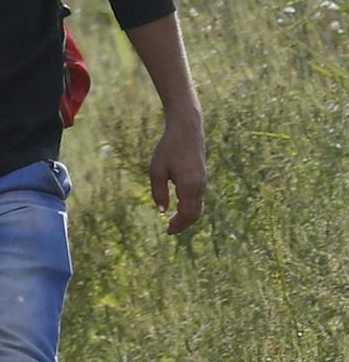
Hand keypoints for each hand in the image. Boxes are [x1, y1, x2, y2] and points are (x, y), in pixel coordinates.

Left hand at [150, 108, 205, 235]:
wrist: (187, 130)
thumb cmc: (168, 148)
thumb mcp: (156, 170)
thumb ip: (158, 192)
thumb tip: (162, 211)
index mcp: (189, 186)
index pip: (187, 214)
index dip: (178, 225)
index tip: (167, 231)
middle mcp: (200, 186)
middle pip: (195, 213)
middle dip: (183, 224)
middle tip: (169, 230)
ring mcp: (203, 181)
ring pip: (198, 206)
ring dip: (187, 216)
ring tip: (173, 222)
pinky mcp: (202, 177)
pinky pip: (198, 198)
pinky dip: (190, 207)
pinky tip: (179, 207)